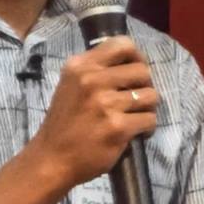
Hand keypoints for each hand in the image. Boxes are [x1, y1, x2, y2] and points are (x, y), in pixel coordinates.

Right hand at [25, 36, 157, 189]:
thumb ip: (94, 71)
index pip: (123, 44)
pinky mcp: (118, 127)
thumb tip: (130, 61)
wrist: (52, 159)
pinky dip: (146, 128)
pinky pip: (150, 120)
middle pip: (142, 71)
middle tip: (134, 101)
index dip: (137, 57)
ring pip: (151, 96)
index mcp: (79, 66)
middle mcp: (91, 80)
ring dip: (147, 109)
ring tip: (133, 118)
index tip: (134, 73)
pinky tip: (133, 133)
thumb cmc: (64, 123)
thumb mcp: (70, 86)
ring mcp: (105, 104)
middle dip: (144, 87)